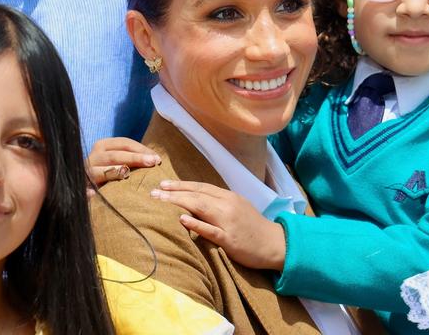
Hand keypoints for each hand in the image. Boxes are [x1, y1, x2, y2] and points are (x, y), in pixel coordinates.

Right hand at [86, 137, 160, 189]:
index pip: (124, 143)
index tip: (157, 158)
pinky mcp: (81, 187)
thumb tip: (157, 159)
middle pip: (116, 155)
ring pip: (100, 171)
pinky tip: (92, 195)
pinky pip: (84, 190)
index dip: (142, 150)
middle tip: (153, 162)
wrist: (81, 183)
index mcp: (103, 146)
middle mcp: (93, 156)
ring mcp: (86, 172)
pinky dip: (88, 193)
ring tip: (126, 174)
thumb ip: (132, 157)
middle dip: (135, 158)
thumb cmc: (107, 170)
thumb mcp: (117, 159)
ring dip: (114, 172)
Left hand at [151, 180, 286, 270]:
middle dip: (174, 192)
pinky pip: (210, 230)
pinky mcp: (230, 239)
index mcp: (228, 197)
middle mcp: (227, 205)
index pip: (201, 187)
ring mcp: (229, 221)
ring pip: (201, 207)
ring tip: (160, 200)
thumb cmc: (253, 227)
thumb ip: (218, 204)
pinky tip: (182, 219)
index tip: (163, 184)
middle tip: (154, 192)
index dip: (181, 184)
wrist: (275, 243)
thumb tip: (196, 202)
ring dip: (178, 202)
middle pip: (197, 194)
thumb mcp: (237, 208)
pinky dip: (196, 223)